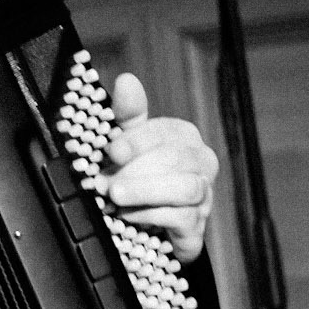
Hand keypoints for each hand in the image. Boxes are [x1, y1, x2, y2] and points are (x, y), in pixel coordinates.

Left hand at [96, 73, 218, 263]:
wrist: (144, 227)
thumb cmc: (137, 176)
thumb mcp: (127, 144)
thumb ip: (127, 115)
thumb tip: (126, 80)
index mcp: (184, 138)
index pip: (167, 132)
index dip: (138, 140)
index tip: (112, 150)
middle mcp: (201, 163)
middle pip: (179, 159)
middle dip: (138, 170)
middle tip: (104, 181)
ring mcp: (203, 196)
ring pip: (188, 189)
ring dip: (146, 192)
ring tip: (115, 198)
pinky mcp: (197, 227)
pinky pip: (184, 218)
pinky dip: (152, 216)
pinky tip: (128, 216)